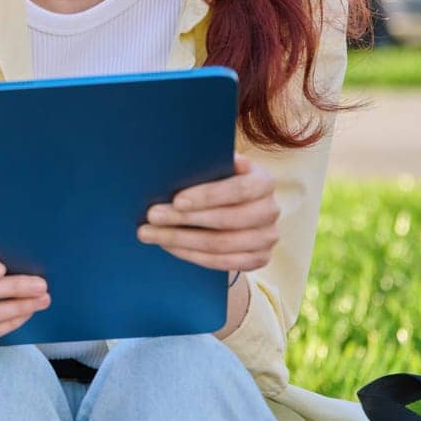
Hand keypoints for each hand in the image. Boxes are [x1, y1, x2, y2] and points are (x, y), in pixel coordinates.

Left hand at [138, 154, 279, 271]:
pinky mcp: (260, 259)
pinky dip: (191, 255)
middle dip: (184, 219)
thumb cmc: (216, 181)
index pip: (240, 189)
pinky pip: (223, 262)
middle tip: (152, 216)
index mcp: (264, 181)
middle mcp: (271, 210)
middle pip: (227, 220)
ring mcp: (267, 237)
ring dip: (180, 240)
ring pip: (221, 245)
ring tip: (150, 233)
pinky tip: (168, 246)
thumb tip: (215, 158)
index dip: (208, 196)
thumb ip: (211, 163)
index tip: (177, 200)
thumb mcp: (216, 168)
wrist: (231, 208)